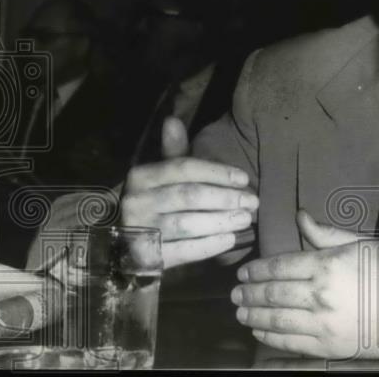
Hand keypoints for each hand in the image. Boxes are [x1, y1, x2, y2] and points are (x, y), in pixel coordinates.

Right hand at [121, 117, 257, 267]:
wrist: (126, 240)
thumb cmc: (157, 200)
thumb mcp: (163, 175)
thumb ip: (174, 152)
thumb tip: (172, 120)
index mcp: (141, 176)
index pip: (184, 168)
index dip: (217, 172)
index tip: (244, 179)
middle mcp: (135, 201)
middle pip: (188, 196)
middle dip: (225, 198)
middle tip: (252, 202)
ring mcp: (138, 231)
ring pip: (186, 224)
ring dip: (220, 221)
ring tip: (245, 219)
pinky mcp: (144, 258)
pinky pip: (181, 251)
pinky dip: (208, 246)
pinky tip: (229, 240)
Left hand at [232, 212, 378, 359]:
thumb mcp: (359, 243)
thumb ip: (325, 233)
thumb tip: (300, 216)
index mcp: (326, 265)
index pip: (280, 266)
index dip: (257, 269)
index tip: (244, 271)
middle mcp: (319, 295)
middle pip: (272, 293)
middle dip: (248, 292)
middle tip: (235, 291)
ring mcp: (321, 323)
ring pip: (275, 319)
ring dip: (252, 314)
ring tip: (240, 310)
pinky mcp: (325, 345)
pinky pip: (288, 341)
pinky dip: (268, 335)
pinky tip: (259, 329)